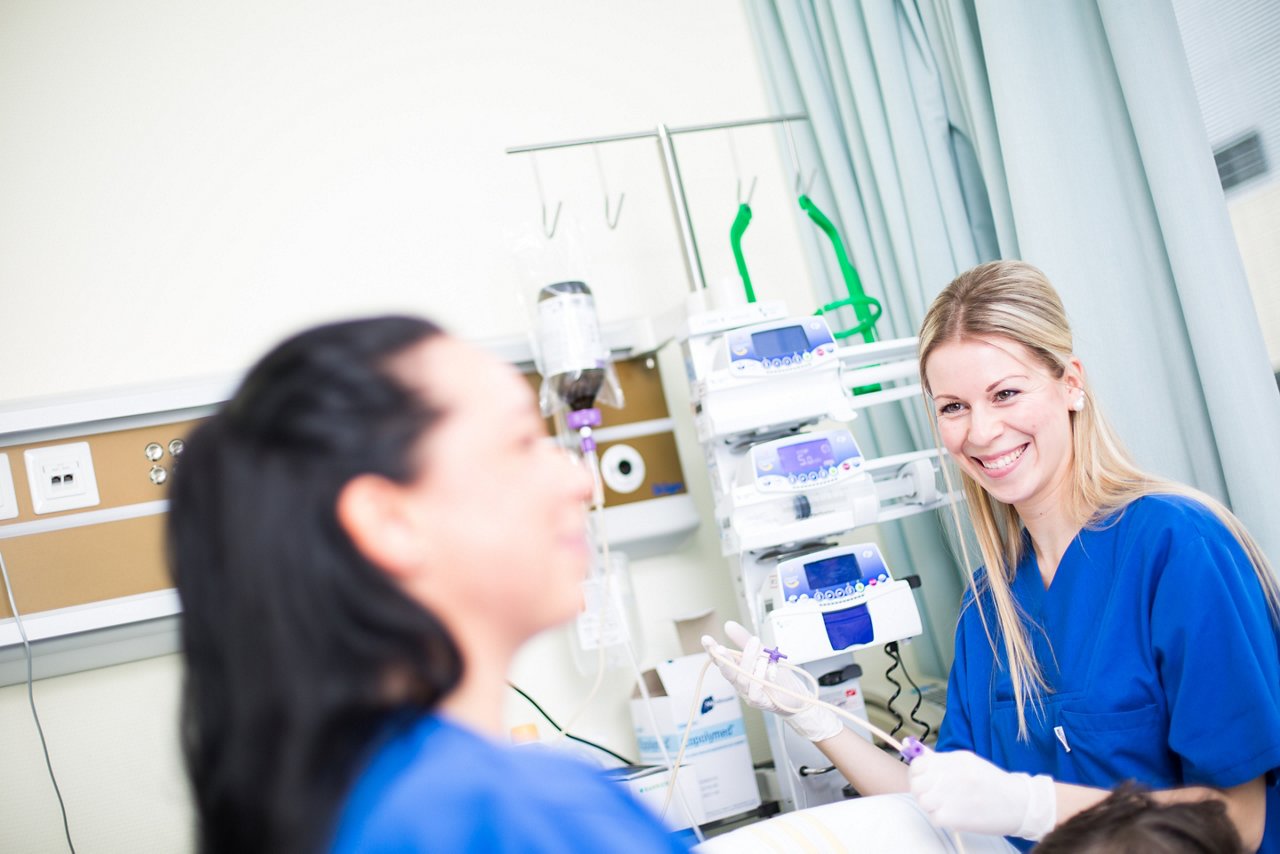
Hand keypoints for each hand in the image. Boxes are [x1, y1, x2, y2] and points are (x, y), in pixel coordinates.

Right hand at [700, 621, 841, 742]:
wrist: (797, 697)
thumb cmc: (778, 677)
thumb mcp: (763, 654)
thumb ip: (744, 641)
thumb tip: (728, 625)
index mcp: (739, 672)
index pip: (722, 662)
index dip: (712, 651)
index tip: (706, 639)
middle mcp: (741, 684)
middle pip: (727, 672)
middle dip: (721, 659)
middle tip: (717, 647)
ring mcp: (749, 694)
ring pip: (742, 678)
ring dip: (747, 660)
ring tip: (755, 643)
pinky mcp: (760, 702)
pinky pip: (754, 690)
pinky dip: (758, 675)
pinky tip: (763, 664)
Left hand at [908, 746, 1055, 839]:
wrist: (1020, 805)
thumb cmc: (994, 785)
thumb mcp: (971, 764)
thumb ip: (946, 763)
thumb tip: (922, 765)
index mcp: (955, 759)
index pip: (919, 764)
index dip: (917, 773)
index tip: (922, 779)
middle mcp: (951, 774)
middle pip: (917, 783)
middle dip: (921, 791)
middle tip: (933, 796)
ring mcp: (951, 795)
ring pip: (923, 801)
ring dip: (931, 806)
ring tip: (945, 806)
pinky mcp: (954, 816)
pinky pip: (935, 817)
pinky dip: (941, 819)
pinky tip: (954, 816)